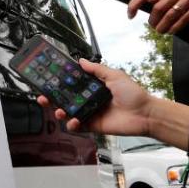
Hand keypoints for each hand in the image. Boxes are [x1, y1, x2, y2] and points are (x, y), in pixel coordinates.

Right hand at [36, 59, 154, 135]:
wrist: (144, 114)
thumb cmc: (134, 94)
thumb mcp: (115, 76)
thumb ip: (97, 70)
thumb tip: (81, 61)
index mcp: (92, 87)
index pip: (71, 84)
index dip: (59, 82)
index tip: (49, 79)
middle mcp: (88, 100)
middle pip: (64, 99)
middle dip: (51, 98)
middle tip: (43, 96)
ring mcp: (89, 113)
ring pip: (67, 113)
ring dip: (59, 112)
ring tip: (58, 110)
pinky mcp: (92, 125)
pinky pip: (77, 126)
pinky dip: (72, 124)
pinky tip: (73, 121)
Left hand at [131, 0, 188, 34]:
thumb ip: (165, 0)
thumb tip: (146, 8)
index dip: (136, 3)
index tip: (130, 14)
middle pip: (158, 6)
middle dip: (153, 20)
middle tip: (154, 27)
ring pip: (171, 12)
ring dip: (163, 26)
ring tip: (161, 31)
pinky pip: (185, 17)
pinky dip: (176, 26)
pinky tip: (172, 31)